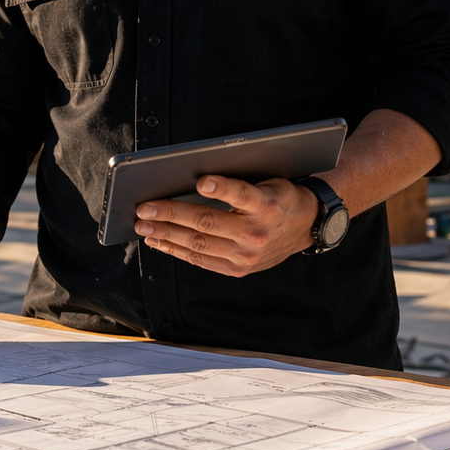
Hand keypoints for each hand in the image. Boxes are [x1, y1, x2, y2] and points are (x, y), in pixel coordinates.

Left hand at [133, 175, 318, 277]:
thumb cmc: (279, 196)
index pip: (242, 194)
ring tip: (144, 224)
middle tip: (144, 207)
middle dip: (171, 214)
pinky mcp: (238, 269)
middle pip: (208, 222)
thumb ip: (237, 182)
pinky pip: (201, 260)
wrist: (305, 227)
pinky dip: (176, 249)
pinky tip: (158, 240)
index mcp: (268, 206)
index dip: (222, 188)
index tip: (201, 181)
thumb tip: (193, 180)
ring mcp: (247, 256)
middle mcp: (257, 233)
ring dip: (166, 234)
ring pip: (199, 244)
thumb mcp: (268, 181)